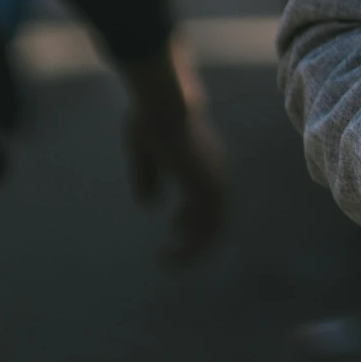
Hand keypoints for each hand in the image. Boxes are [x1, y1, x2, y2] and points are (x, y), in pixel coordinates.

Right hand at [121, 35, 226, 263]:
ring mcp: (213, 181)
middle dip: (195, 238)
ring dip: (191, 250)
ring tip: (167, 259)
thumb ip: (149, 177)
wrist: (164, 102)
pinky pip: (204, 232)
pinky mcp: (205, 189)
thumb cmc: (151, 119)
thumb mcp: (145, 153)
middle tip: (172, 252)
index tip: (175, 226)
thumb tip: (151, 203)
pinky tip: (168, 255)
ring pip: (212, 230)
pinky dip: (189, 250)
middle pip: (215, 218)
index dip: (194, 216)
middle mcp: (215, 172)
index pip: (211, 198)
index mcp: (206, 160)